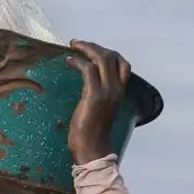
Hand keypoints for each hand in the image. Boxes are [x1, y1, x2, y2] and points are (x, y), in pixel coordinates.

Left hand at [65, 41, 130, 164]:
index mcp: (120, 93)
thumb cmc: (92, 133)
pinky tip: (69, 61)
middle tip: (78, 44)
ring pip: (101, 58)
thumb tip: (89, 85)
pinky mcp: (94, 95)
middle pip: (112, 57)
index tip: (94, 50)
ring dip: (86, 48)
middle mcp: (117, 89)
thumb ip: (101, 95)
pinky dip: (78, 61)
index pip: (123, 65)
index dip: (109, 53)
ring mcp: (106, 92)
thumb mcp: (102, 110)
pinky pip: (88, 69)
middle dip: (94, 46)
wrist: (91, 149)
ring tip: (73, 46)